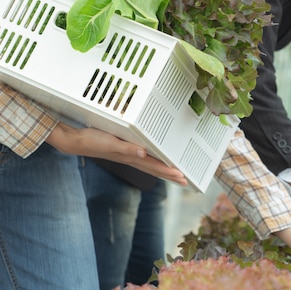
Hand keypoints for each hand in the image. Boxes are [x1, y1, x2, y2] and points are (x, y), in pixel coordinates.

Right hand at [46, 122, 187, 185]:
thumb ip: (126, 148)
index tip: (182, 176)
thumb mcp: (109, 143)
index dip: (168, 171)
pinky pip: (141, 157)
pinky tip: (153, 160)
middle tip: (185, 180)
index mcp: (130, 157)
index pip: (154, 166)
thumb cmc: (91, 141)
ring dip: (163, 169)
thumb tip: (143, 154)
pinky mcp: (122, 149)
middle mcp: (130, 157)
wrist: (74, 140)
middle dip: (170, 175)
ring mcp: (126, 155)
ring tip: (174, 174)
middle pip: (154, 169)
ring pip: (149, 164)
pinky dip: (151, 160)